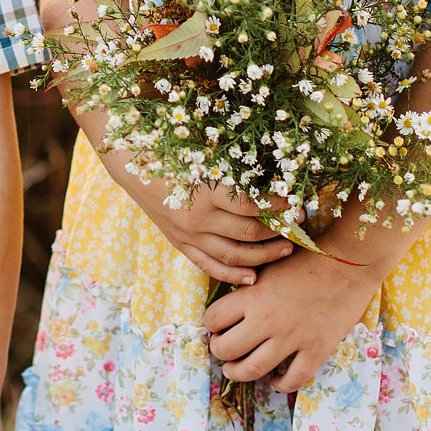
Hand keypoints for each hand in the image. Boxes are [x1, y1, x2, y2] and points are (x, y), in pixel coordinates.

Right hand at [105, 152, 292, 285]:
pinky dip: (232, 275)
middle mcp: (198, 218)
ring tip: (286, 251)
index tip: (296, 204)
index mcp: (206, 191)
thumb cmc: (171, 152)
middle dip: (278, 232)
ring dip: (263, 256)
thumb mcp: (202, 154)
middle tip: (299, 227)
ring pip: (234, 255)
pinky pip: (209, 266)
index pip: (252, 205)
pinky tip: (253, 278)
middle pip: (248, 233)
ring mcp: (188, 235)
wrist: (131, 165)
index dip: (278, 207)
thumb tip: (271, 172)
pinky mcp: (180, 244)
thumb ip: (233, 166)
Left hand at [203, 245, 388, 392]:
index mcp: (253, 296)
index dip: (211, 324)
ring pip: (253, 369)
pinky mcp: (316, 350)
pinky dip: (280, 384)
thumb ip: (249, 286)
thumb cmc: (308, 258)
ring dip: (238, 373)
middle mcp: (267, 320)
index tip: (217, 325)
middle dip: (219, 352)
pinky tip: (275, 381)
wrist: (349, 263)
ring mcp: (292, 338)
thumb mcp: (269, 265)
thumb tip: (231, 303)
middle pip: (227, 349)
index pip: (213, 319)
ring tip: (235, 370)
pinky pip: (292, 379)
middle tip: (223, 349)